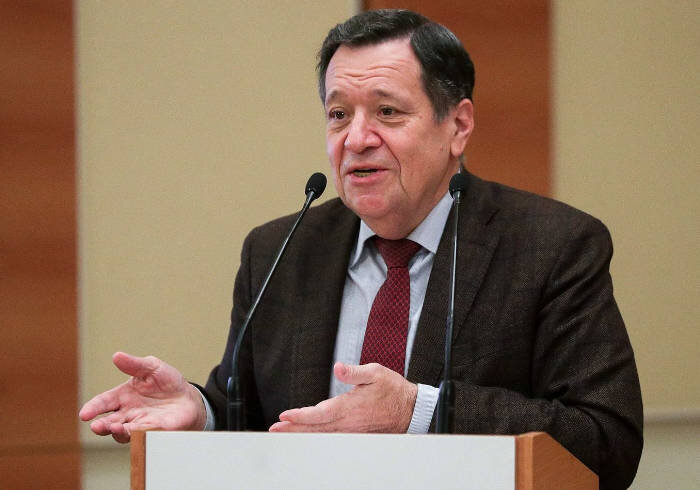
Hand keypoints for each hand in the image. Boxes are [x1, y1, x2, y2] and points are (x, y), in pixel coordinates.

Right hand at [78, 352, 206, 442]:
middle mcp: (128, 413)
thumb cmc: (167, 382)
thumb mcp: (152, 367)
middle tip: (97, 426)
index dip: (93, 408)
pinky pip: (145, 435)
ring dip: (118, 432)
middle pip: (109, 422)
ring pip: (123, 433)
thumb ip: (135, 364)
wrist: (188, 397)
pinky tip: (138, 430)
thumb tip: (117, 356)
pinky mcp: (155, 431)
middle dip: (101, 425)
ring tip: (116, 427)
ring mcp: (140, 424)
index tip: (85, 414)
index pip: (103, 402)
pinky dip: (140, 434)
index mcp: (123, 396)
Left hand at [269, 362, 416, 432]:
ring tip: (285, 433)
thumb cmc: (393, 390)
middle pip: (315, 429)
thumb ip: (353, 372)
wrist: (411, 410)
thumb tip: (337, 367)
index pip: (319, 414)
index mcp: (350, 406)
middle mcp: (348, 422)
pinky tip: (308, 436)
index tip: (284, 416)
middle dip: (294, 429)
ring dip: (302, 434)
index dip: (300, 416)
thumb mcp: (375, 372)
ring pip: (322, 435)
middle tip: (275, 430)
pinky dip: (317, 437)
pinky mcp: (356, 434)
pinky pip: (331, 438)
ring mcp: (352, 431)